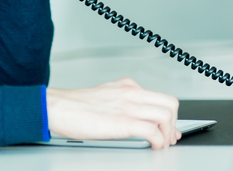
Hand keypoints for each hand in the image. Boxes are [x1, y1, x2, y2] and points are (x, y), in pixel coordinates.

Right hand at [46, 78, 180, 149]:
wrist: (58, 107)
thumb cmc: (75, 105)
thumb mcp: (105, 94)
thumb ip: (122, 100)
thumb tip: (135, 115)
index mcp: (128, 86)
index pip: (161, 97)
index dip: (170, 116)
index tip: (170, 128)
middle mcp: (131, 92)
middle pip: (170, 103)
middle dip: (174, 123)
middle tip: (169, 137)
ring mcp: (128, 106)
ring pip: (165, 116)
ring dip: (168, 134)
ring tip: (162, 144)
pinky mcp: (122, 122)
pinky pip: (152, 131)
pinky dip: (158, 142)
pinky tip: (153, 147)